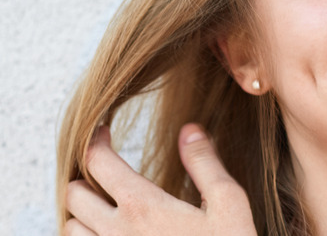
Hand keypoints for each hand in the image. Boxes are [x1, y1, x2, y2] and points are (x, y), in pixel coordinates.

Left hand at [65, 124, 256, 234]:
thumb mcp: (228, 203)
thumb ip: (205, 163)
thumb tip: (189, 130)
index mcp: (143, 207)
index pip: (98, 162)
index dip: (96, 140)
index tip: (103, 131)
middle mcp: (117, 233)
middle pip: (73, 193)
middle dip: (86, 176)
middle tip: (107, 171)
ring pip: (70, 227)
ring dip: (84, 213)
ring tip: (109, 205)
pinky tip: (115, 234)